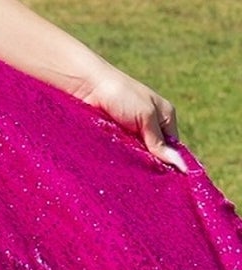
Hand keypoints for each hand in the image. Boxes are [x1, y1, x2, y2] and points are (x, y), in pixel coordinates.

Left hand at [72, 64, 187, 171]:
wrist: (87, 86)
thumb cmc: (121, 94)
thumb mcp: (145, 117)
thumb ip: (159, 142)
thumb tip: (182, 166)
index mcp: (165, 117)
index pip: (173, 147)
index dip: (170, 163)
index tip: (167, 180)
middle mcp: (150, 125)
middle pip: (155, 154)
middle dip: (152, 166)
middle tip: (149, 182)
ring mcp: (131, 132)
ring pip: (138, 156)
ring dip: (135, 165)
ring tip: (134, 179)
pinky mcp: (114, 138)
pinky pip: (123, 154)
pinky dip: (122, 161)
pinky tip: (121, 171)